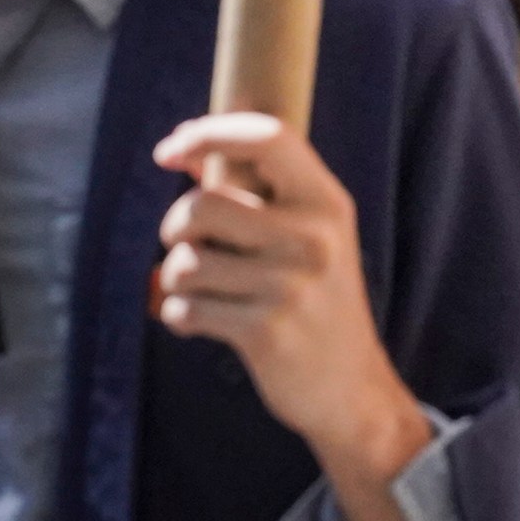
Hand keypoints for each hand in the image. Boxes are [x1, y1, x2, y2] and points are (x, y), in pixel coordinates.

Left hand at [153, 113, 429, 472]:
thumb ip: (258, 192)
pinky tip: (203, 322)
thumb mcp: (310, 235)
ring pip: (184, 262)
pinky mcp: (265, 331)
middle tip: (187, 244)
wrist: (351, 387)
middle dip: (175, 227)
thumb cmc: (318, 300)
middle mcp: (314, 236)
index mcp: (327, 201)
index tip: (169, 151)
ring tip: (202, 291)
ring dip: (176, 279)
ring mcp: (291, 285)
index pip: (268, 138)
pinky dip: (179, 316)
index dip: (209, 133)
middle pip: (202, 204)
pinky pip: (183, 309)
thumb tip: (186, 148)